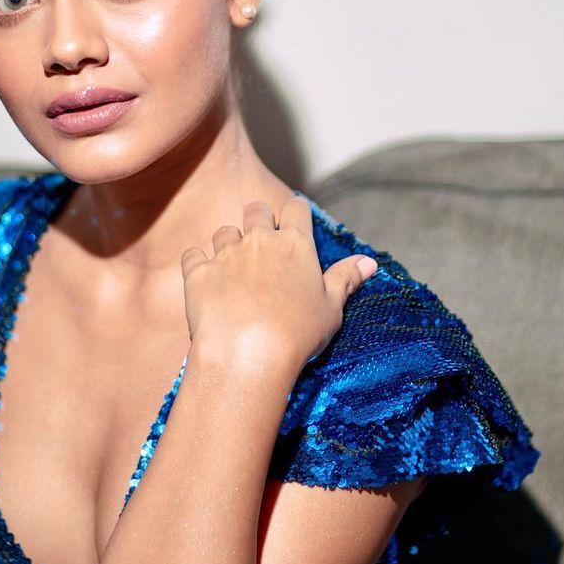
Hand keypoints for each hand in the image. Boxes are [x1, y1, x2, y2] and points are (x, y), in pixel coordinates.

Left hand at [180, 195, 377, 371]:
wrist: (247, 355)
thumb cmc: (297, 334)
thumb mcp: (331, 308)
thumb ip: (346, 279)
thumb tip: (370, 262)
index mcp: (295, 244)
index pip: (296, 208)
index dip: (295, 215)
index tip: (294, 227)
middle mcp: (259, 240)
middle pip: (256, 209)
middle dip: (259, 219)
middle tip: (262, 243)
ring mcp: (225, 254)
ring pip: (224, 231)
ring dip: (229, 243)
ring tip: (234, 268)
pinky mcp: (198, 273)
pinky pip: (193, 255)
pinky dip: (198, 263)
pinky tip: (205, 279)